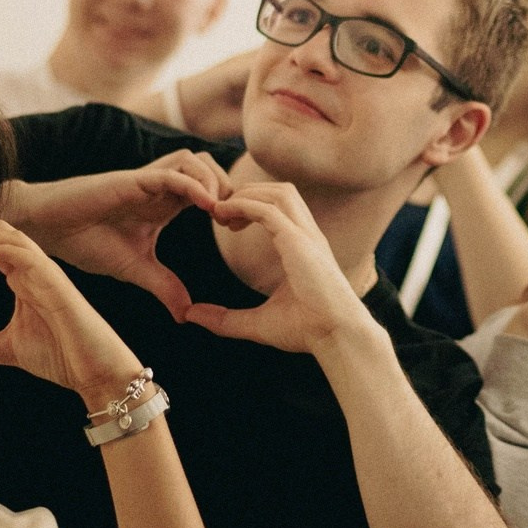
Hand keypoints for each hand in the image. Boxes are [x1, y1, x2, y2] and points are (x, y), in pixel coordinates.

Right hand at [0, 151, 230, 320]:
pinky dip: (193, 185)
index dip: (229, 202)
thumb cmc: (86, 242)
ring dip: (214, 181)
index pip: (209, 187)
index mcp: (165, 203)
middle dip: (228, 187)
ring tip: (218, 213)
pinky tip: (204, 206)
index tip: (237, 228)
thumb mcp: (135, 269)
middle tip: (232, 220)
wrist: (47, 229)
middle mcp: (159, 187)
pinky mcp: (132, 180)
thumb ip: (164, 286)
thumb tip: (186, 315)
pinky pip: (171, 173)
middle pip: (209, 165)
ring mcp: (146, 180)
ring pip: (194, 160)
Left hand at [0, 222, 145, 398]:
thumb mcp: (5, 349)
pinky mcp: (56, 284)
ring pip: (12, 235)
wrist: (95, 371)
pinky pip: (28, 254)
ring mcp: (46, 274)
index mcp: (23, 279)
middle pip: (0, 231)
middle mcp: (34, 270)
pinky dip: (3, 248)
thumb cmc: (60, 355)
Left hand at [183, 182, 373, 354]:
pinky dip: (244, 205)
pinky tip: (223, 215)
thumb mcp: (257, 324)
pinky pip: (269, 209)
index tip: (226, 222)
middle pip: (281, 191)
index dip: (251, 206)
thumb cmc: (307, 331)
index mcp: (305, 248)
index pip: (282, 208)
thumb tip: (190, 315)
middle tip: (219, 213)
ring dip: (247, 194)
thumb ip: (224, 319)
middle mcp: (309, 236)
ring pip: (279, 192)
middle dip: (249, 193)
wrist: (337, 336)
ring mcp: (307, 236)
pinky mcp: (299, 242)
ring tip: (221, 211)